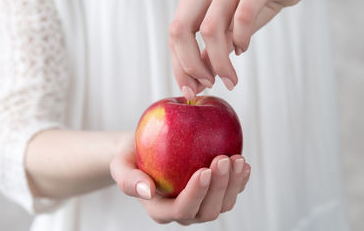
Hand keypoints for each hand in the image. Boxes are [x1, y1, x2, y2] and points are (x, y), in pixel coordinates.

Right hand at [110, 148, 250, 224]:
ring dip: (234, 185)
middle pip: (207, 211)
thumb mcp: (120, 165)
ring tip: (238, 159)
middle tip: (223, 159)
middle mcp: (183, 211)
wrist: (142, 151)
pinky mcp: (212, 192)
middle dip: (219, 187)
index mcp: (161, 210)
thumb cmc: (130, 157)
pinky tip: (243, 164)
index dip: (196, 194)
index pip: (182, 209)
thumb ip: (128, 180)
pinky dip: (240, 181)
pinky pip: (230, 193)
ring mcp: (200, 203)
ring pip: (223, 205)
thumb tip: (147, 191)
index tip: (204, 170)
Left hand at [169, 0, 316, 99]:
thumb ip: (209, 53)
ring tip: (230, 78)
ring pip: (210, 29)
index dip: (180, 66)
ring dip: (219, 62)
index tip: (191, 90)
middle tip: (209, 84)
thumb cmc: (255, 3)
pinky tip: (243, 49)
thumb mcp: (227, 30)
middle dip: (191, 65)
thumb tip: (198, 83)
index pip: (174, 34)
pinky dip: (241, 40)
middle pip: (181, 30)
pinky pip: (242, 18)